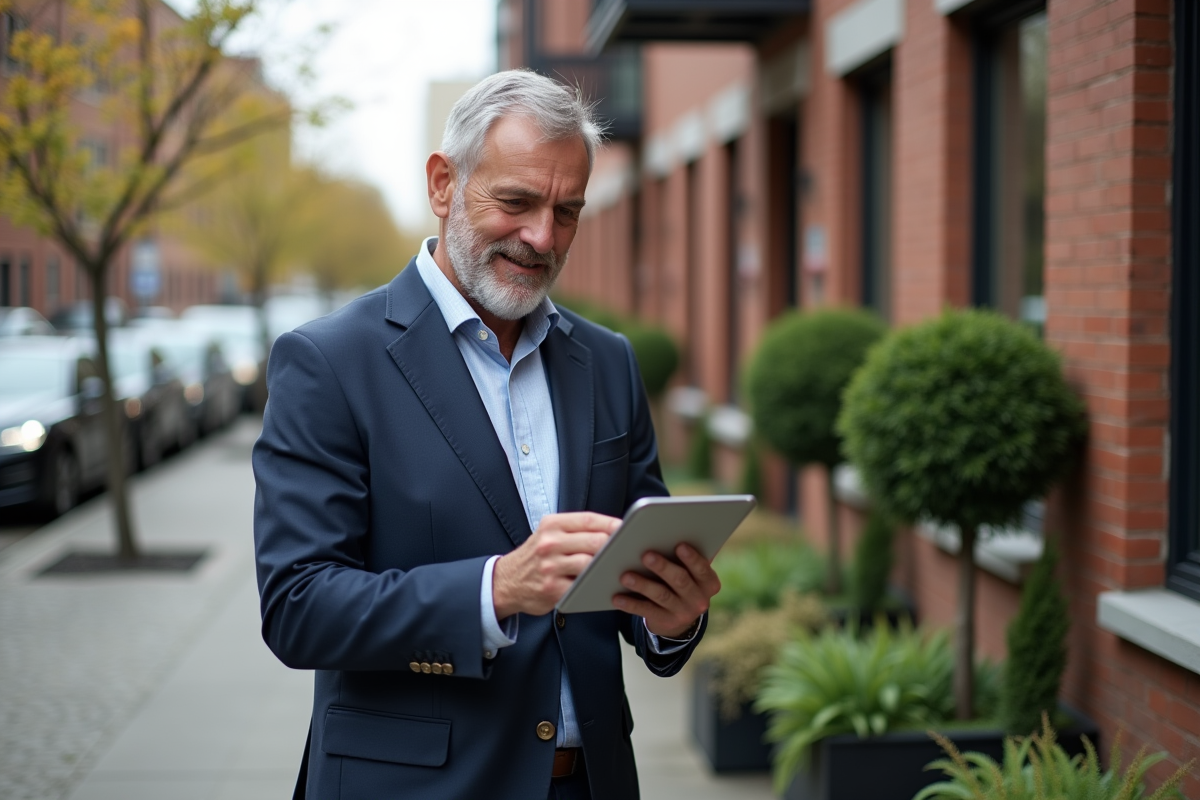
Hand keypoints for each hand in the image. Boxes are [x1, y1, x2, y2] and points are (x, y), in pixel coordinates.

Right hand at [493, 512, 620, 618]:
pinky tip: (605, 584)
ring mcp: (550, 567)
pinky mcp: (552, 589)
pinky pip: (582, 587)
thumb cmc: (536, 556)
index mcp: (552, 525)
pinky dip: (596, 586)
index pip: (589, 520)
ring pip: (591, 563)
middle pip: (595, 541)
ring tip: (620, 567)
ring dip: (607, 566)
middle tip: (627, 550)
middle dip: (614, 546)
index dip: (612, 524)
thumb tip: (613, 530)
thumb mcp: (548, 534)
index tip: (628, 528)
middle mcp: (550, 543)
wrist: (506, 582)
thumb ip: (575, 530)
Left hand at [612, 544, 720, 637]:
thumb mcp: (691, 572)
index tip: (679, 545)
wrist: (679, 617)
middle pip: (680, 581)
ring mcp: (683, 613)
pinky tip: (617, 597)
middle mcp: (699, 600)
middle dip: (663, 567)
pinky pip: (646, 611)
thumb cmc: (683, 580)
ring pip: (661, 596)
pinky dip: (630, 604)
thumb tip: (673, 530)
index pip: (702, 569)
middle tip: (646, 555)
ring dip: (643, 585)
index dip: (692, 558)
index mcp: (709, 583)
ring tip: (625, 575)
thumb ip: (687, 557)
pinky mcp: (665, 622)